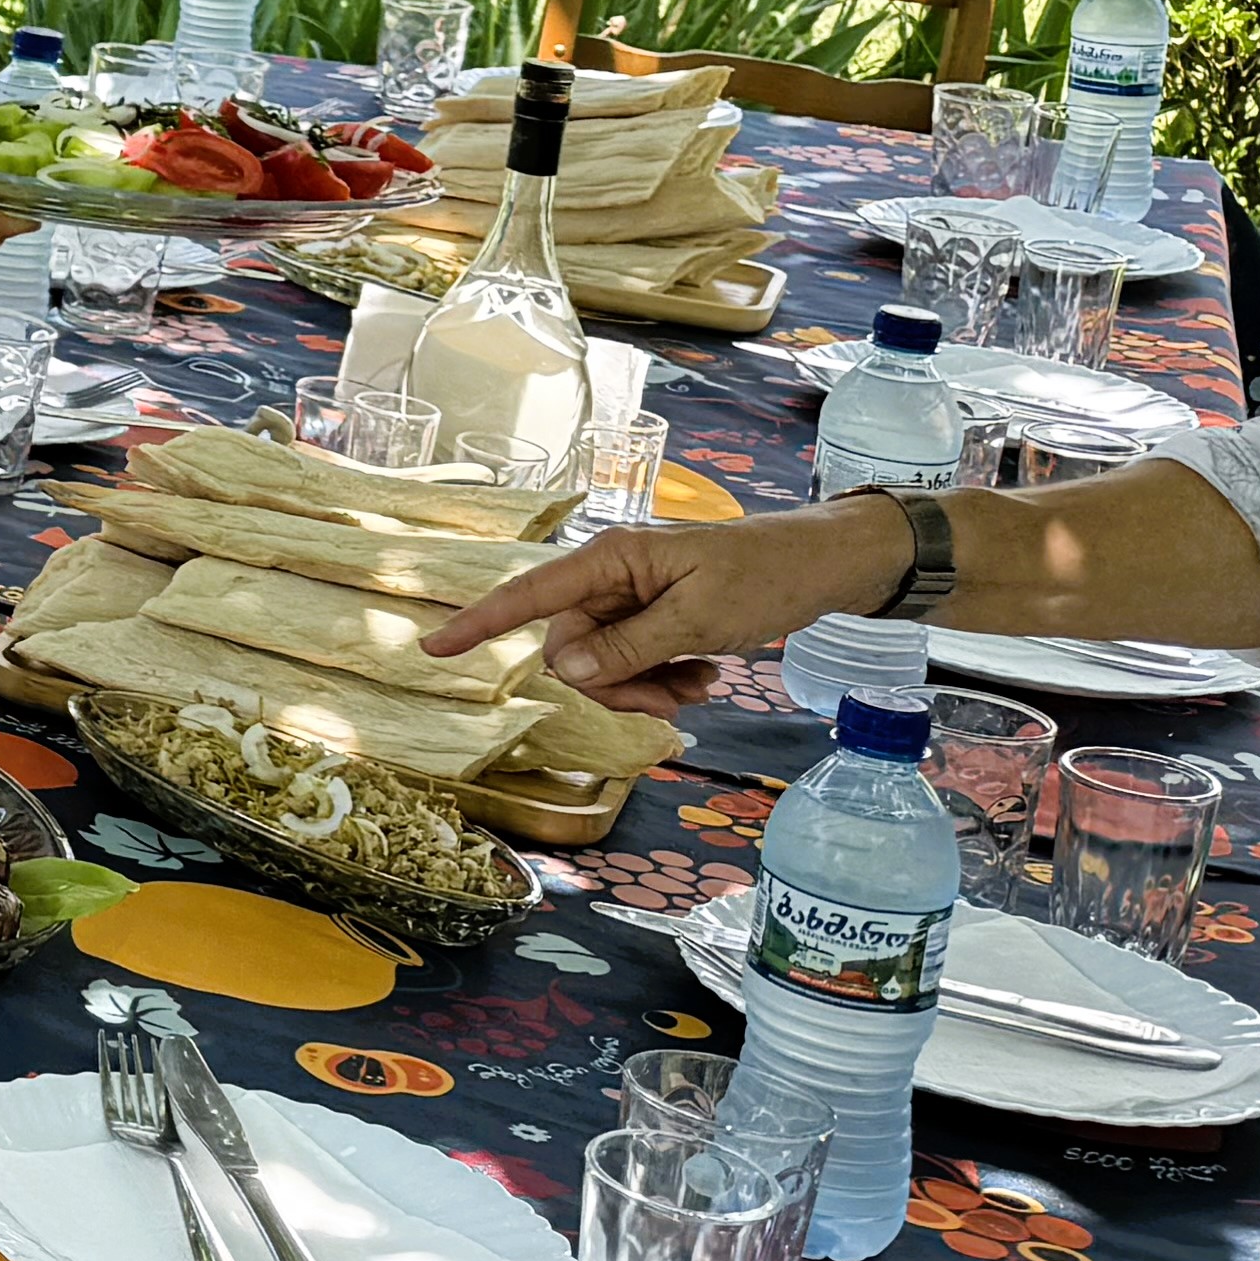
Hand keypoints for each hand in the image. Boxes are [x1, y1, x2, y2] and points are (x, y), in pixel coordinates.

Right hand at [424, 498, 910, 719]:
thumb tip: (561, 668)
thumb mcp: (696, 620)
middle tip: (668, 701)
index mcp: (609, 559)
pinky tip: (704, 678)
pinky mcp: (658, 616)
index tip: (434, 651)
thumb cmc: (764, 579)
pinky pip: (635, 661)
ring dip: (645, 687)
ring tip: (697, 686)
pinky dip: (664, 679)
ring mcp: (634, 598)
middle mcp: (611, 576)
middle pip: (572, 646)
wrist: (825, 567)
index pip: (529, 596)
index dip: (479, 624)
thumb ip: (625, 647)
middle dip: (612, 683)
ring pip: (605, 661)